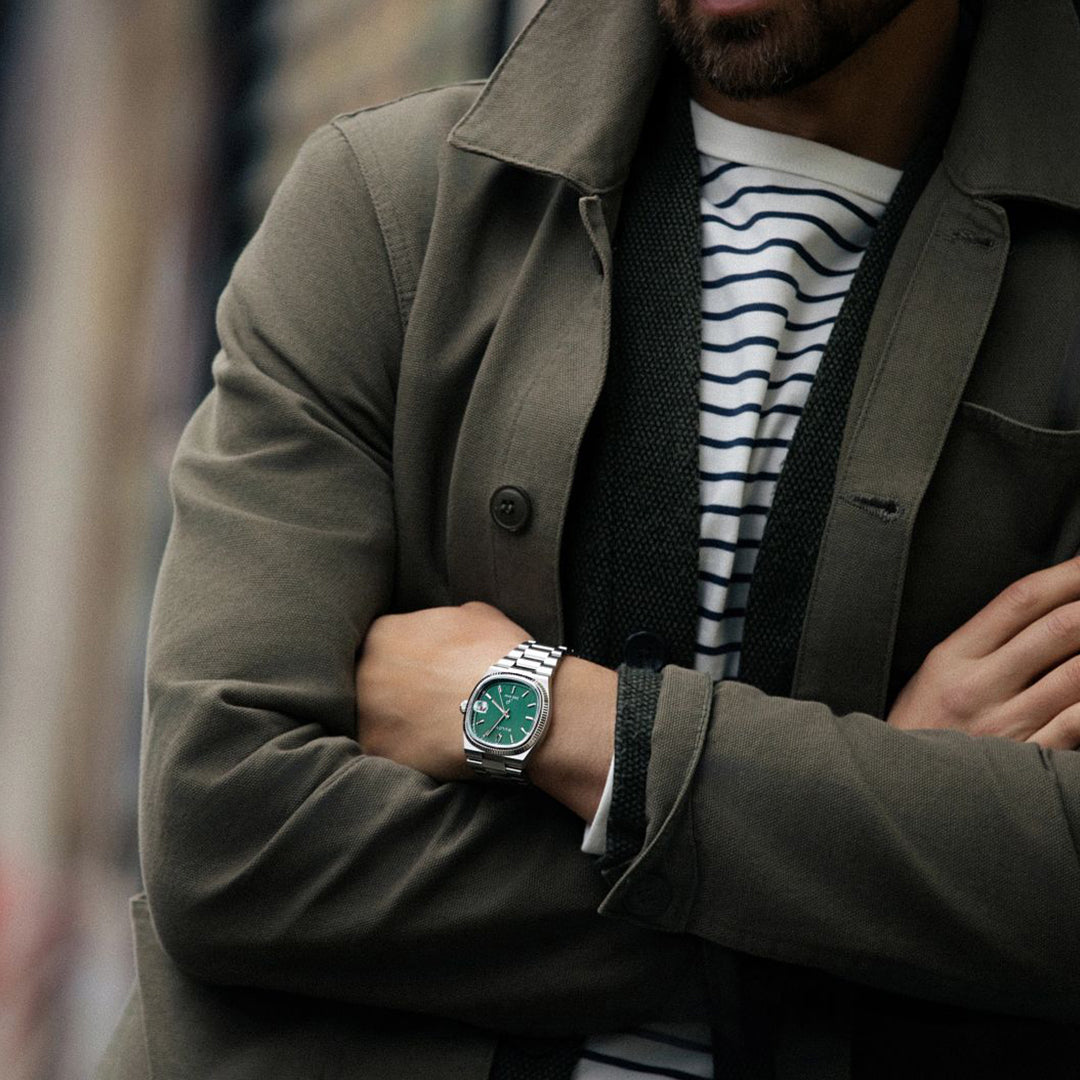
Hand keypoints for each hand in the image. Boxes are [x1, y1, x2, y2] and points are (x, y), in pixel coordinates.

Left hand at [355, 601, 527, 780]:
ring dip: (397, 722)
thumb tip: (445, 631)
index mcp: (385, 633)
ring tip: (432, 729)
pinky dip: (404, 752)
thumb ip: (444, 620)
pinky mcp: (379, 750)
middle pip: (372, 680)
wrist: (514, 707)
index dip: (405, 657)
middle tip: (428, 700)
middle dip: (395, 689)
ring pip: (374, 718)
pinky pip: (384, 750)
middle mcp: (366, 671)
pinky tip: (431, 751)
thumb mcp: (476, 616)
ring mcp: (368, 713)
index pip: (382, 644)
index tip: (424, 671)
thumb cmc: (499, 656)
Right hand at [887, 557, 1079, 748]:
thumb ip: (981, 643)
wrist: (898, 792)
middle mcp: (978, 687)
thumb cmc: (919, 732)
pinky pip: (1077, 722)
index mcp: (951, 658)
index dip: (1067, 575)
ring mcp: (1005, 726)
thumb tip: (1040, 609)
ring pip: (1079, 674)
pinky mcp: (1025, 762)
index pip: (1019, 600)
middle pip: (1058, 629)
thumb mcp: (933, 675)